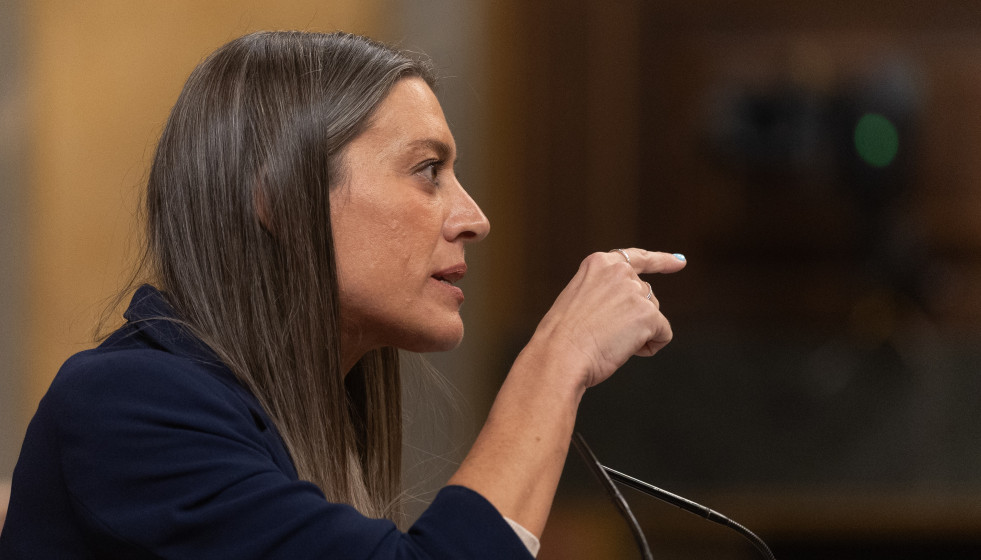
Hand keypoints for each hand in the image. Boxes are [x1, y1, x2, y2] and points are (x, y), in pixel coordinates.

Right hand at [528, 249, 685, 388]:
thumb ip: (606, 294)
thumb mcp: (580, 300)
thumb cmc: (562, 338)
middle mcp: (619, 271)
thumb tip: (639, 307)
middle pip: (646, 296)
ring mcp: (634, 291)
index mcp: (599, 264)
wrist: (560, 354)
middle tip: (603, 334)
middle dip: (635, 319)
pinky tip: (626, 350)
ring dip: (639, 334)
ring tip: (608, 341)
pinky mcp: (648, 313)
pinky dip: (651, 347)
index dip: (662, 261)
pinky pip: (663, 334)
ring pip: (653, 316)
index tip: (680, 262)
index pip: (637, 258)